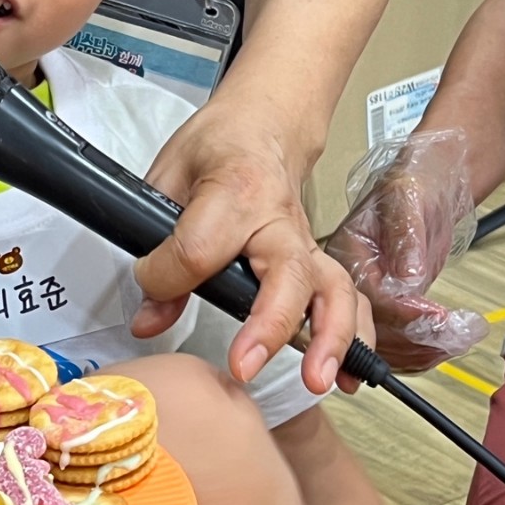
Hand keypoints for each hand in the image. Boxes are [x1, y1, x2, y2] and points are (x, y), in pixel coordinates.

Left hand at [132, 97, 362, 395]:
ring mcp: (305, 242)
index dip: (165, 276)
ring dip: (330, 338)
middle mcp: (278, 219)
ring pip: (332, 289)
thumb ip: (158, 246)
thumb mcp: (168, 178)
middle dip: (270, 325)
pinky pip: (349, 299)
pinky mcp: (317, 261)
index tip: (149, 282)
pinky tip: (347, 378)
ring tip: (315, 380)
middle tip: (246, 367)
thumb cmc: (217, 146)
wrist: (264, 124)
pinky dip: (356, 339)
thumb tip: (148, 317)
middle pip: (286, 273)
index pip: (200, 248)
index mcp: (234, 189)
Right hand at [324, 129, 487, 371]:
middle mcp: (354, 277)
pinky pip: (399, 339)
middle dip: (411, 339)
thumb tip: (408, 277)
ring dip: (419, 351)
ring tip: (453, 342)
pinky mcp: (393, 304)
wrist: (433, 178)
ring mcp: (374, 293)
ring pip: (385, 342)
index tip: (433, 316)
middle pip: (370, 327)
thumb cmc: (416, 179)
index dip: (401, 310)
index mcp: (347, 251)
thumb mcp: (408, 197)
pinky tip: (445, 346)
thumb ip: (406, 237)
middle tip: (448, 337)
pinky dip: (423, 350)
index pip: (366, 293)